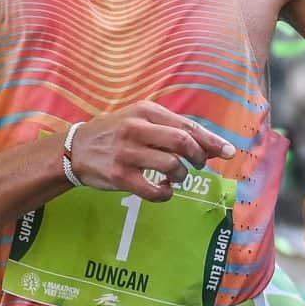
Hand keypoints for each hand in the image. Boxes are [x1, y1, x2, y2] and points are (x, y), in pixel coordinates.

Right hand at [63, 100, 232, 200]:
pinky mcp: (120, 176)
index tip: (230, 152)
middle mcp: (136, 129)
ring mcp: (127, 153)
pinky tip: (163, 190)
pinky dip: (165, 193)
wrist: (75, 149)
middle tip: (199, 165)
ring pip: (171, 166)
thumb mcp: (139, 120)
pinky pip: (153, 189)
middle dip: (198, 157)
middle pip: (182, 142)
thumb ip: (170, 130)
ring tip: (175, 177)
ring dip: (181, 176)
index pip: (186, 126)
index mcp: (145, 111)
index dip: (211, 141)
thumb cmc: (114, 134)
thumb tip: (210, 146)